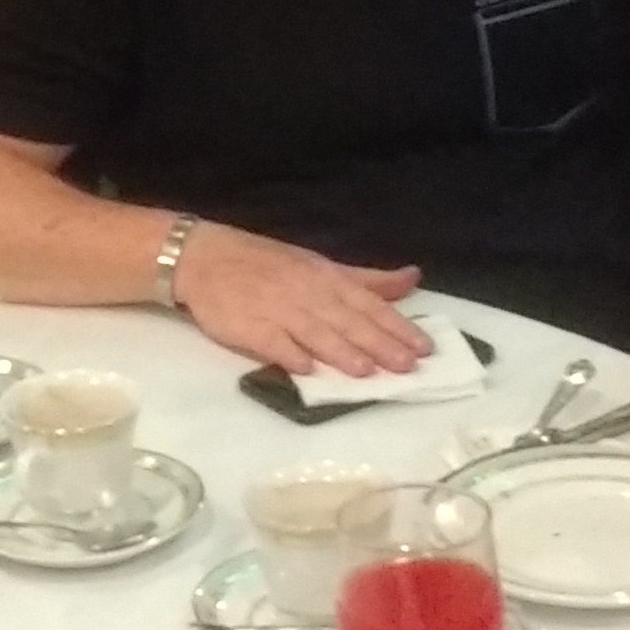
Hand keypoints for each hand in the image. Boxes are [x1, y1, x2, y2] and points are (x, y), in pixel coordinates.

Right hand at [170, 220, 428, 376]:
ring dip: (340, 351)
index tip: (424, 347)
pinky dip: (287, 354)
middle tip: (407, 366)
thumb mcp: (321, 266)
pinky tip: (305, 369)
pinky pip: (270, 342)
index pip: (368, 304)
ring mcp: (276, 310)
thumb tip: (413, 278)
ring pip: (314, 332)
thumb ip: (366, 279)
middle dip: (378, 343)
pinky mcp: (248, 326)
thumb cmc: (268, 264)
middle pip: (347, 321)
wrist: (205, 258)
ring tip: (366, 371)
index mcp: (326, 278)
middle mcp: (306, 293)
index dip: (396, 326)